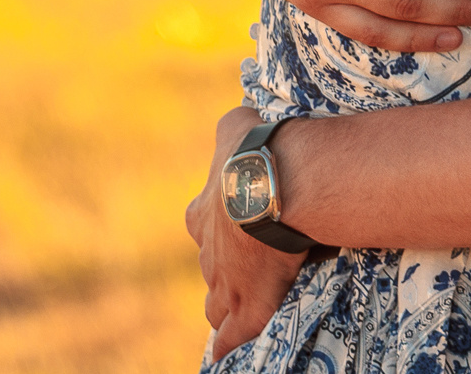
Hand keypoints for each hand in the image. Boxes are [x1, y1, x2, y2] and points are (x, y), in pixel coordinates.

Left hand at [185, 106, 308, 360]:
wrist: (268, 185)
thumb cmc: (256, 151)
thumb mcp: (236, 125)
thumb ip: (234, 127)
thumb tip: (238, 119)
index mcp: (203, 212)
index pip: (202, 225)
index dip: (219, 230)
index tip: (235, 229)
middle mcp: (206, 250)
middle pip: (210, 268)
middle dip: (224, 271)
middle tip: (247, 269)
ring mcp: (222, 282)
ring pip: (216, 303)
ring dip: (228, 305)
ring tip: (244, 308)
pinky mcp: (246, 307)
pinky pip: (232, 335)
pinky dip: (230, 344)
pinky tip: (228, 353)